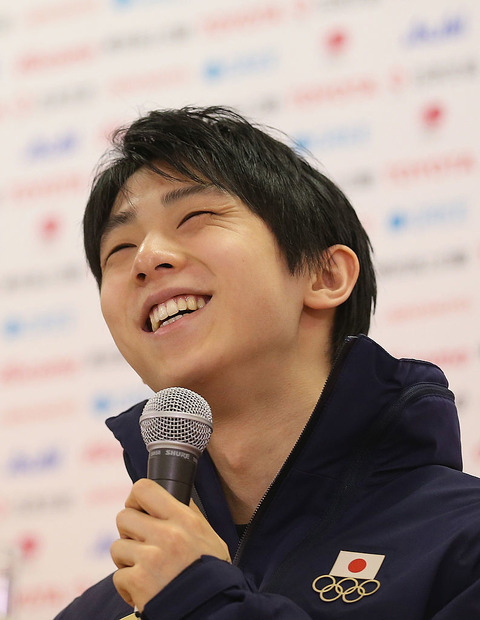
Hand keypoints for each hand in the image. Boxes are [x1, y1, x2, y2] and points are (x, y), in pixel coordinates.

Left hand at [110, 478, 230, 611]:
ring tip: (146, 570)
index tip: (139, 510)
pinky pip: (119, 576)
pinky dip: (128, 586)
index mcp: (184, 519)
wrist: (214, 609)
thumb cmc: (213, 573)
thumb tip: (172, 495)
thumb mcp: (209, 536)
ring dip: (127, 560)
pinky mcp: (138, 582)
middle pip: (123, 517)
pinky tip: (146, 589)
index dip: (135, 499)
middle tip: (142, 544)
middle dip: (129, 531)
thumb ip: (188, 515)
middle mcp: (167, 535)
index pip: (144, 489)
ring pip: (117, 547)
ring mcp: (151, 558)